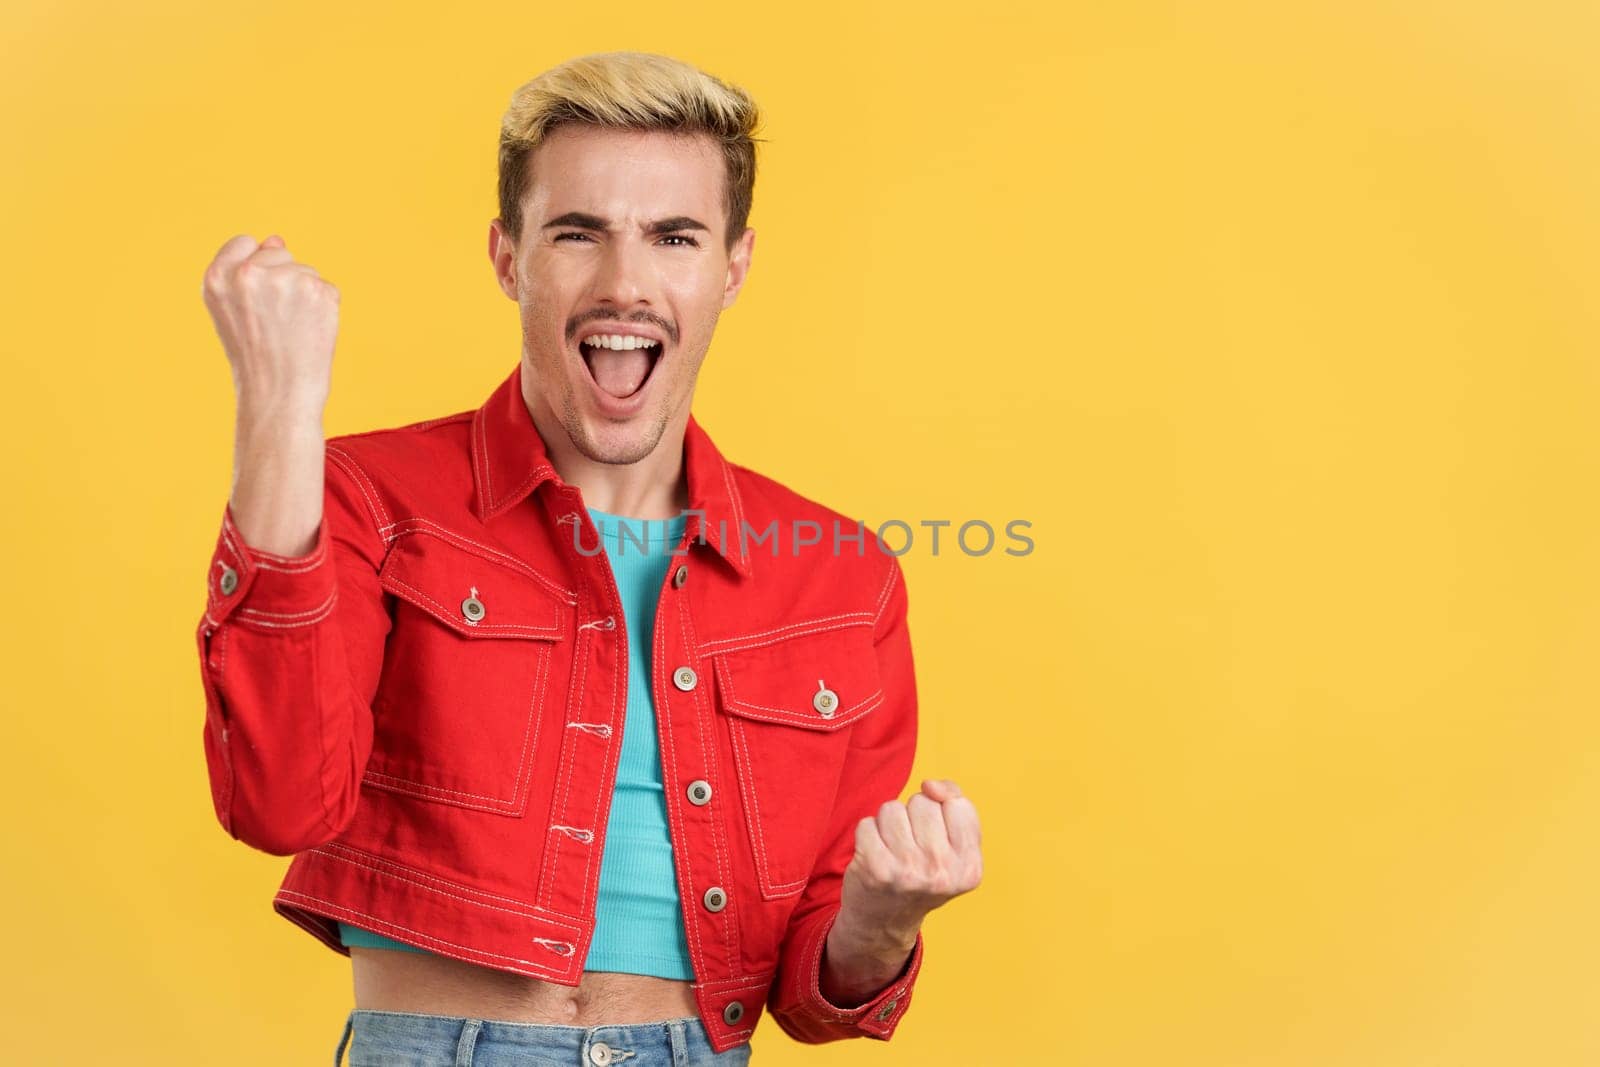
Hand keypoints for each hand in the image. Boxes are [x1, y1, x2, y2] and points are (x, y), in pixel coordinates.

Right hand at [201, 233, 339, 407]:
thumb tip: (277, 238)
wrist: (279, 394)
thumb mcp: (234, 310)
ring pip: (305, 270)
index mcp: (218, 277)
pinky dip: (324, 308)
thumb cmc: (254, 355)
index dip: (255, 266)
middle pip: (278, 251)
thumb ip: (247, 271)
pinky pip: (326, 288)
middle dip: (282, 279)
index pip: (244, 242)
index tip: (257, 296)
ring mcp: (286, 280)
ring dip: (304, 295)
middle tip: (276, 320)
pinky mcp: (318, 291)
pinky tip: (310, 331)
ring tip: (291, 329)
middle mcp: (249, 274)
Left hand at [837, 778, 982, 946]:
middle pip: (923, 802)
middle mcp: (942, 872)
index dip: (942, 812)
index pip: (958, 804)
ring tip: (892, 851)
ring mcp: (908, 871)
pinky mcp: (875, 868)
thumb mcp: (955, 849)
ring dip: (888, 824)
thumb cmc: (921, 874)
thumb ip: (955, 806)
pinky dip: (867, 835)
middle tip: (911, 848)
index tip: (935, 838)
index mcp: (970, 867)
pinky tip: (873, 857)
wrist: (884, 922)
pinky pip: (867, 823)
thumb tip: (930, 785)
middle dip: (913, 817)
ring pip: (893, 808)